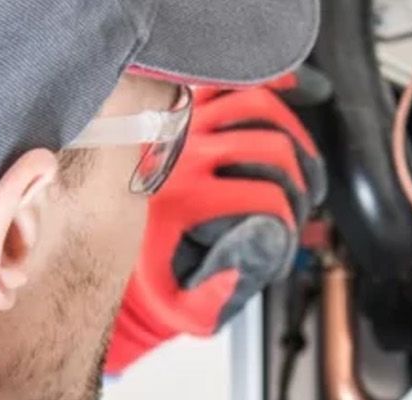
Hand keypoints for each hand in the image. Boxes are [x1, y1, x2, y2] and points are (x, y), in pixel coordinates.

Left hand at [105, 78, 325, 376]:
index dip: (291, 221)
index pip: (266, 197)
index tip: (287, 235)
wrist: (111, 247)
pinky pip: (229, 81)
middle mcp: (182, 155)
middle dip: (298, 183)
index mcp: (184, 200)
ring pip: (258, 105)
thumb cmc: (153, 276)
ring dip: (293, 136)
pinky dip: (264, 83)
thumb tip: (256, 257)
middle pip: (272, 148)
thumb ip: (218, 299)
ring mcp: (183, 125)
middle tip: (299, 206)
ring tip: (300, 168)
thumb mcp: (181, 306)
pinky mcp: (184, 109)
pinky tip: (287, 99)